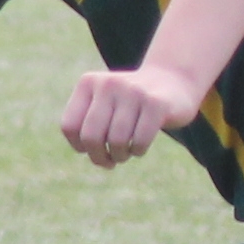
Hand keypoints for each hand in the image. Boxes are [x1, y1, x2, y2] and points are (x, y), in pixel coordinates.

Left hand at [62, 63, 200, 166]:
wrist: (173, 81)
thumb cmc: (129, 104)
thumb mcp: (102, 106)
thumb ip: (87, 126)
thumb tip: (86, 151)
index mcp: (88, 83)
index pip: (69, 126)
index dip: (79, 147)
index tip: (90, 150)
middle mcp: (109, 84)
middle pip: (91, 136)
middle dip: (98, 157)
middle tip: (108, 162)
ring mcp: (134, 91)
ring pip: (116, 141)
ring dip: (120, 156)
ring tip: (124, 154)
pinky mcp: (157, 103)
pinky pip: (139, 141)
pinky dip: (137, 151)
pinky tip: (139, 148)